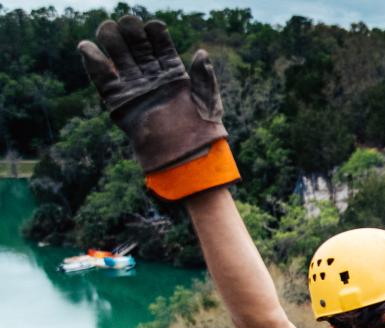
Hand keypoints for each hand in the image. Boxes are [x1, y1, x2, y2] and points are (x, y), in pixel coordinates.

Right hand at [78, 16, 226, 172]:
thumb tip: (201, 53)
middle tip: (126, 23)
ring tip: (107, 28)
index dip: (156, 35)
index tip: (152, 26)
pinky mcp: (119, 102)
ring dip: (112, 43)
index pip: (162, 47)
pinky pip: (103, 79)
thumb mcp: (208, 101)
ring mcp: (135, 89)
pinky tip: (86, 47)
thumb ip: (204, 77)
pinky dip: (94, 64)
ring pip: (120, 59)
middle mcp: (152, 79)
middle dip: (131, 34)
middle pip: (138, 49)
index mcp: (173, 75)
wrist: (185, 157)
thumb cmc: (202, 131)